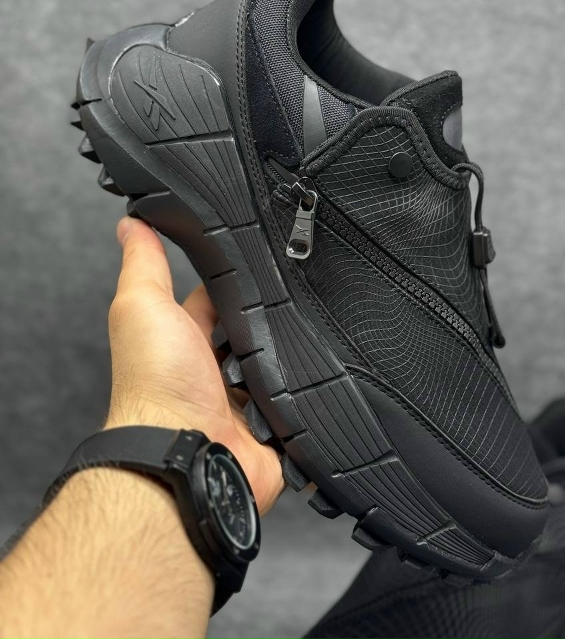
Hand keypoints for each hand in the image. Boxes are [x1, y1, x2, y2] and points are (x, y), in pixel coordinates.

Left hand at [106, 216, 283, 515]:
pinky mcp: (272, 431)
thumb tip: (130, 222)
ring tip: (313, 334)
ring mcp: (245, 404)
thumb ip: (143, 264)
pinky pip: (300, 407)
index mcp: (185, 341)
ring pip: (283, 368)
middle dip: (275, 319)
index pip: (218, 299)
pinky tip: (322, 378)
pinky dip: (309, 395)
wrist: (185, 453)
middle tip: (299, 296)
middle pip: (256, 333)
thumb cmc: (156, 385)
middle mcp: (213, 373)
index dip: (238, 280)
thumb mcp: (143, 306)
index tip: (262, 258)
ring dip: (293, 356)